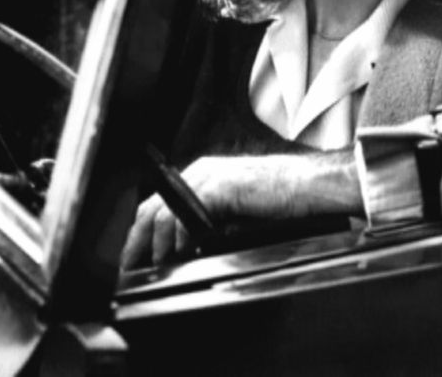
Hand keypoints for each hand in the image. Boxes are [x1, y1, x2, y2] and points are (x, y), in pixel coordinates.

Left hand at [120, 151, 361, 268]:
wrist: (311, 185)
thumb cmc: (285, 199)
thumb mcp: (239, 211)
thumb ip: (213, 221)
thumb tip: (190, 248)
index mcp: (205, 175)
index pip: (160, 203)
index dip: (142, 232)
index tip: (135, 257)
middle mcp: (201, 172)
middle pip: (151, 207)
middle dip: (136, 241)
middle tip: (130, 268)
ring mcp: (208, 177)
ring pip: (162, 212)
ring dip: (156, 245)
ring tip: (159, 266)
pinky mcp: (220, 186)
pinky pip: (185, 214)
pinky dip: (178, 237)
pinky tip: (182, 252)